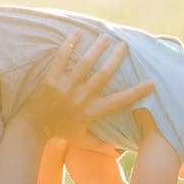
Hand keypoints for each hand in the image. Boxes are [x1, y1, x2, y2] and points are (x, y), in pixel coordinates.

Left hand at [17, 32, 155, 141]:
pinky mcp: (51, 79)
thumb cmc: (59, 131)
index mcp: (91, 111)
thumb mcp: (81, 139)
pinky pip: (62, 58)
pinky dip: (70, 44)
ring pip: (85, 63)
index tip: (151, 82)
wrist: (31, 128)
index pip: (119, 101)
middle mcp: (81, 98)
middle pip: (104, 74)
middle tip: (124, 45)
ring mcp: (65, 87)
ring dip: (97, 48)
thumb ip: (100, 144)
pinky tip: (77, 33)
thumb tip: (117, 150)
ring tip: (105, 37)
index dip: (137, 92)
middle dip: (116, 58)